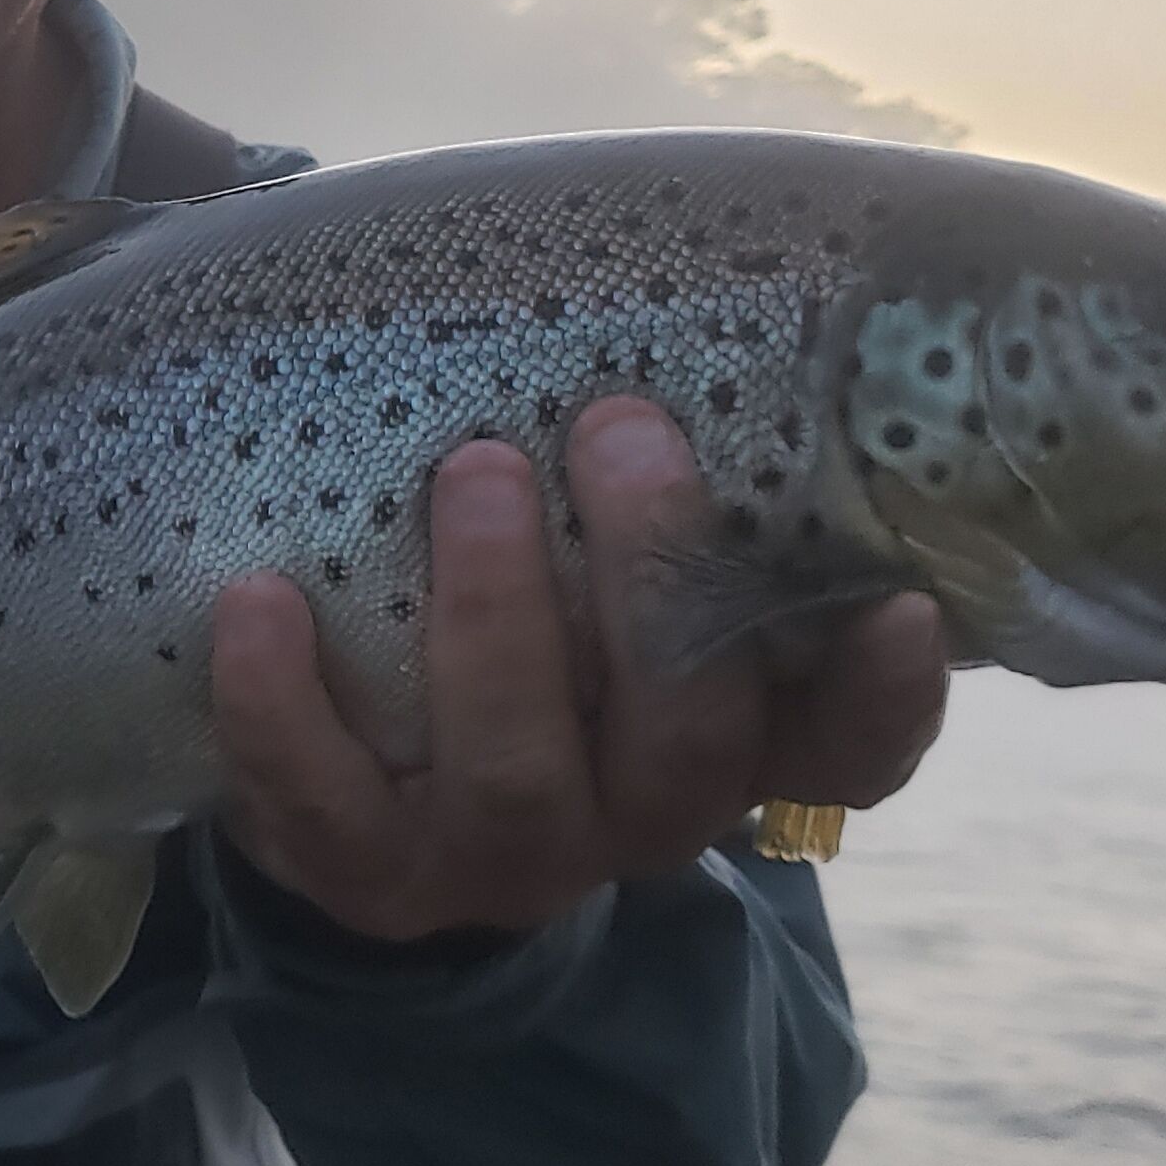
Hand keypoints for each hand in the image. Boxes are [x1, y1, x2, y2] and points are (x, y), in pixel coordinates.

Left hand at [212, 399, 946, 945]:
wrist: (361, 792)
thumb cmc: (516, 630)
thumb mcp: (606, 577)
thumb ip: (654, 488)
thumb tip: (681, 288)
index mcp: (724, 740)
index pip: (847, 748)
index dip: (883, 696)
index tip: (903, 606)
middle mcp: (634, 817)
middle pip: (683, 737)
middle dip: (654, 578)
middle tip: (620, 429)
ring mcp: (499, 858)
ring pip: (518, 768)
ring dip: (497, 617)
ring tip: (473, 473)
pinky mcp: (363, 877)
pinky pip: (323, 801)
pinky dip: (285, 703)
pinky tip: (262, 599)